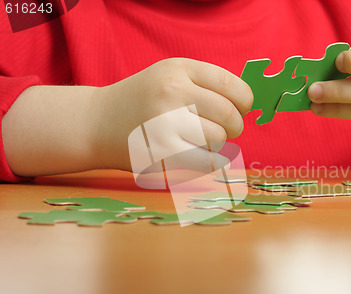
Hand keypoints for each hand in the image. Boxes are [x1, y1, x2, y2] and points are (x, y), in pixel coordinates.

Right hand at [94, 58, 252, 171]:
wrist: (96, 122)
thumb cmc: (143, 100)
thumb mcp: (170, 76)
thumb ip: (206, 84)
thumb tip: (249, 104)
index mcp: (178, 69)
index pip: (231, 86)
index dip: (245, 101)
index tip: (243, 109)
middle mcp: (171, 92)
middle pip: (229, 116)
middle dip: (234, 126)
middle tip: (225, 129)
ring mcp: (165, 124)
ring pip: (218, 139)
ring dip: (217, 144)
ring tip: (200, 140)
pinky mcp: (162, 153)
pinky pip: (208, 162)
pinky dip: (214, 161)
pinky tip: (206, 157)